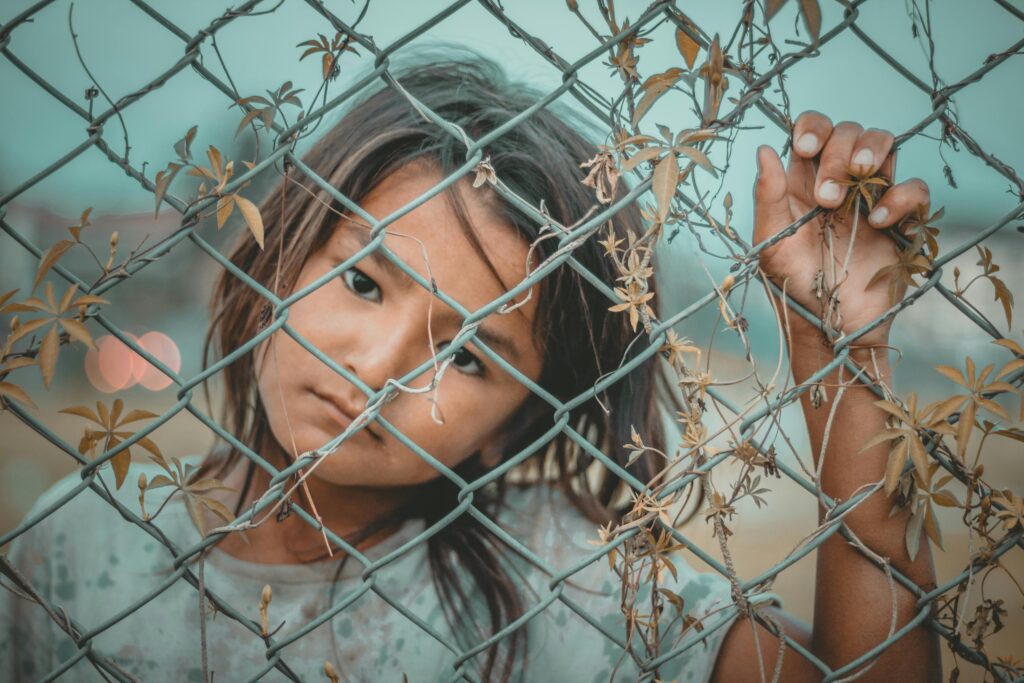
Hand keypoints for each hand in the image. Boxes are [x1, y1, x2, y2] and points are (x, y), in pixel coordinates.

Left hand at [752, 111, 931, 350]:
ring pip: (884, 145)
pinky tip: (879, 221)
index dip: (813, 127)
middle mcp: (838, 182)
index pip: (813, 130)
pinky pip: (915, 187)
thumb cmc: (793, 285)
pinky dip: (900, 195)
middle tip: (826, 198)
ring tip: (855, 186)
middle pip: (849, 132)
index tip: (805, 148)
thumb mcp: (771, 242)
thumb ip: (768, 196)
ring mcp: (871, 198)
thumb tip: (764, 148)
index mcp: (803, 182)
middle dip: (838, 152)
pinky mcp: (901, 219)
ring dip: (871, 154)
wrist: (830, 325)